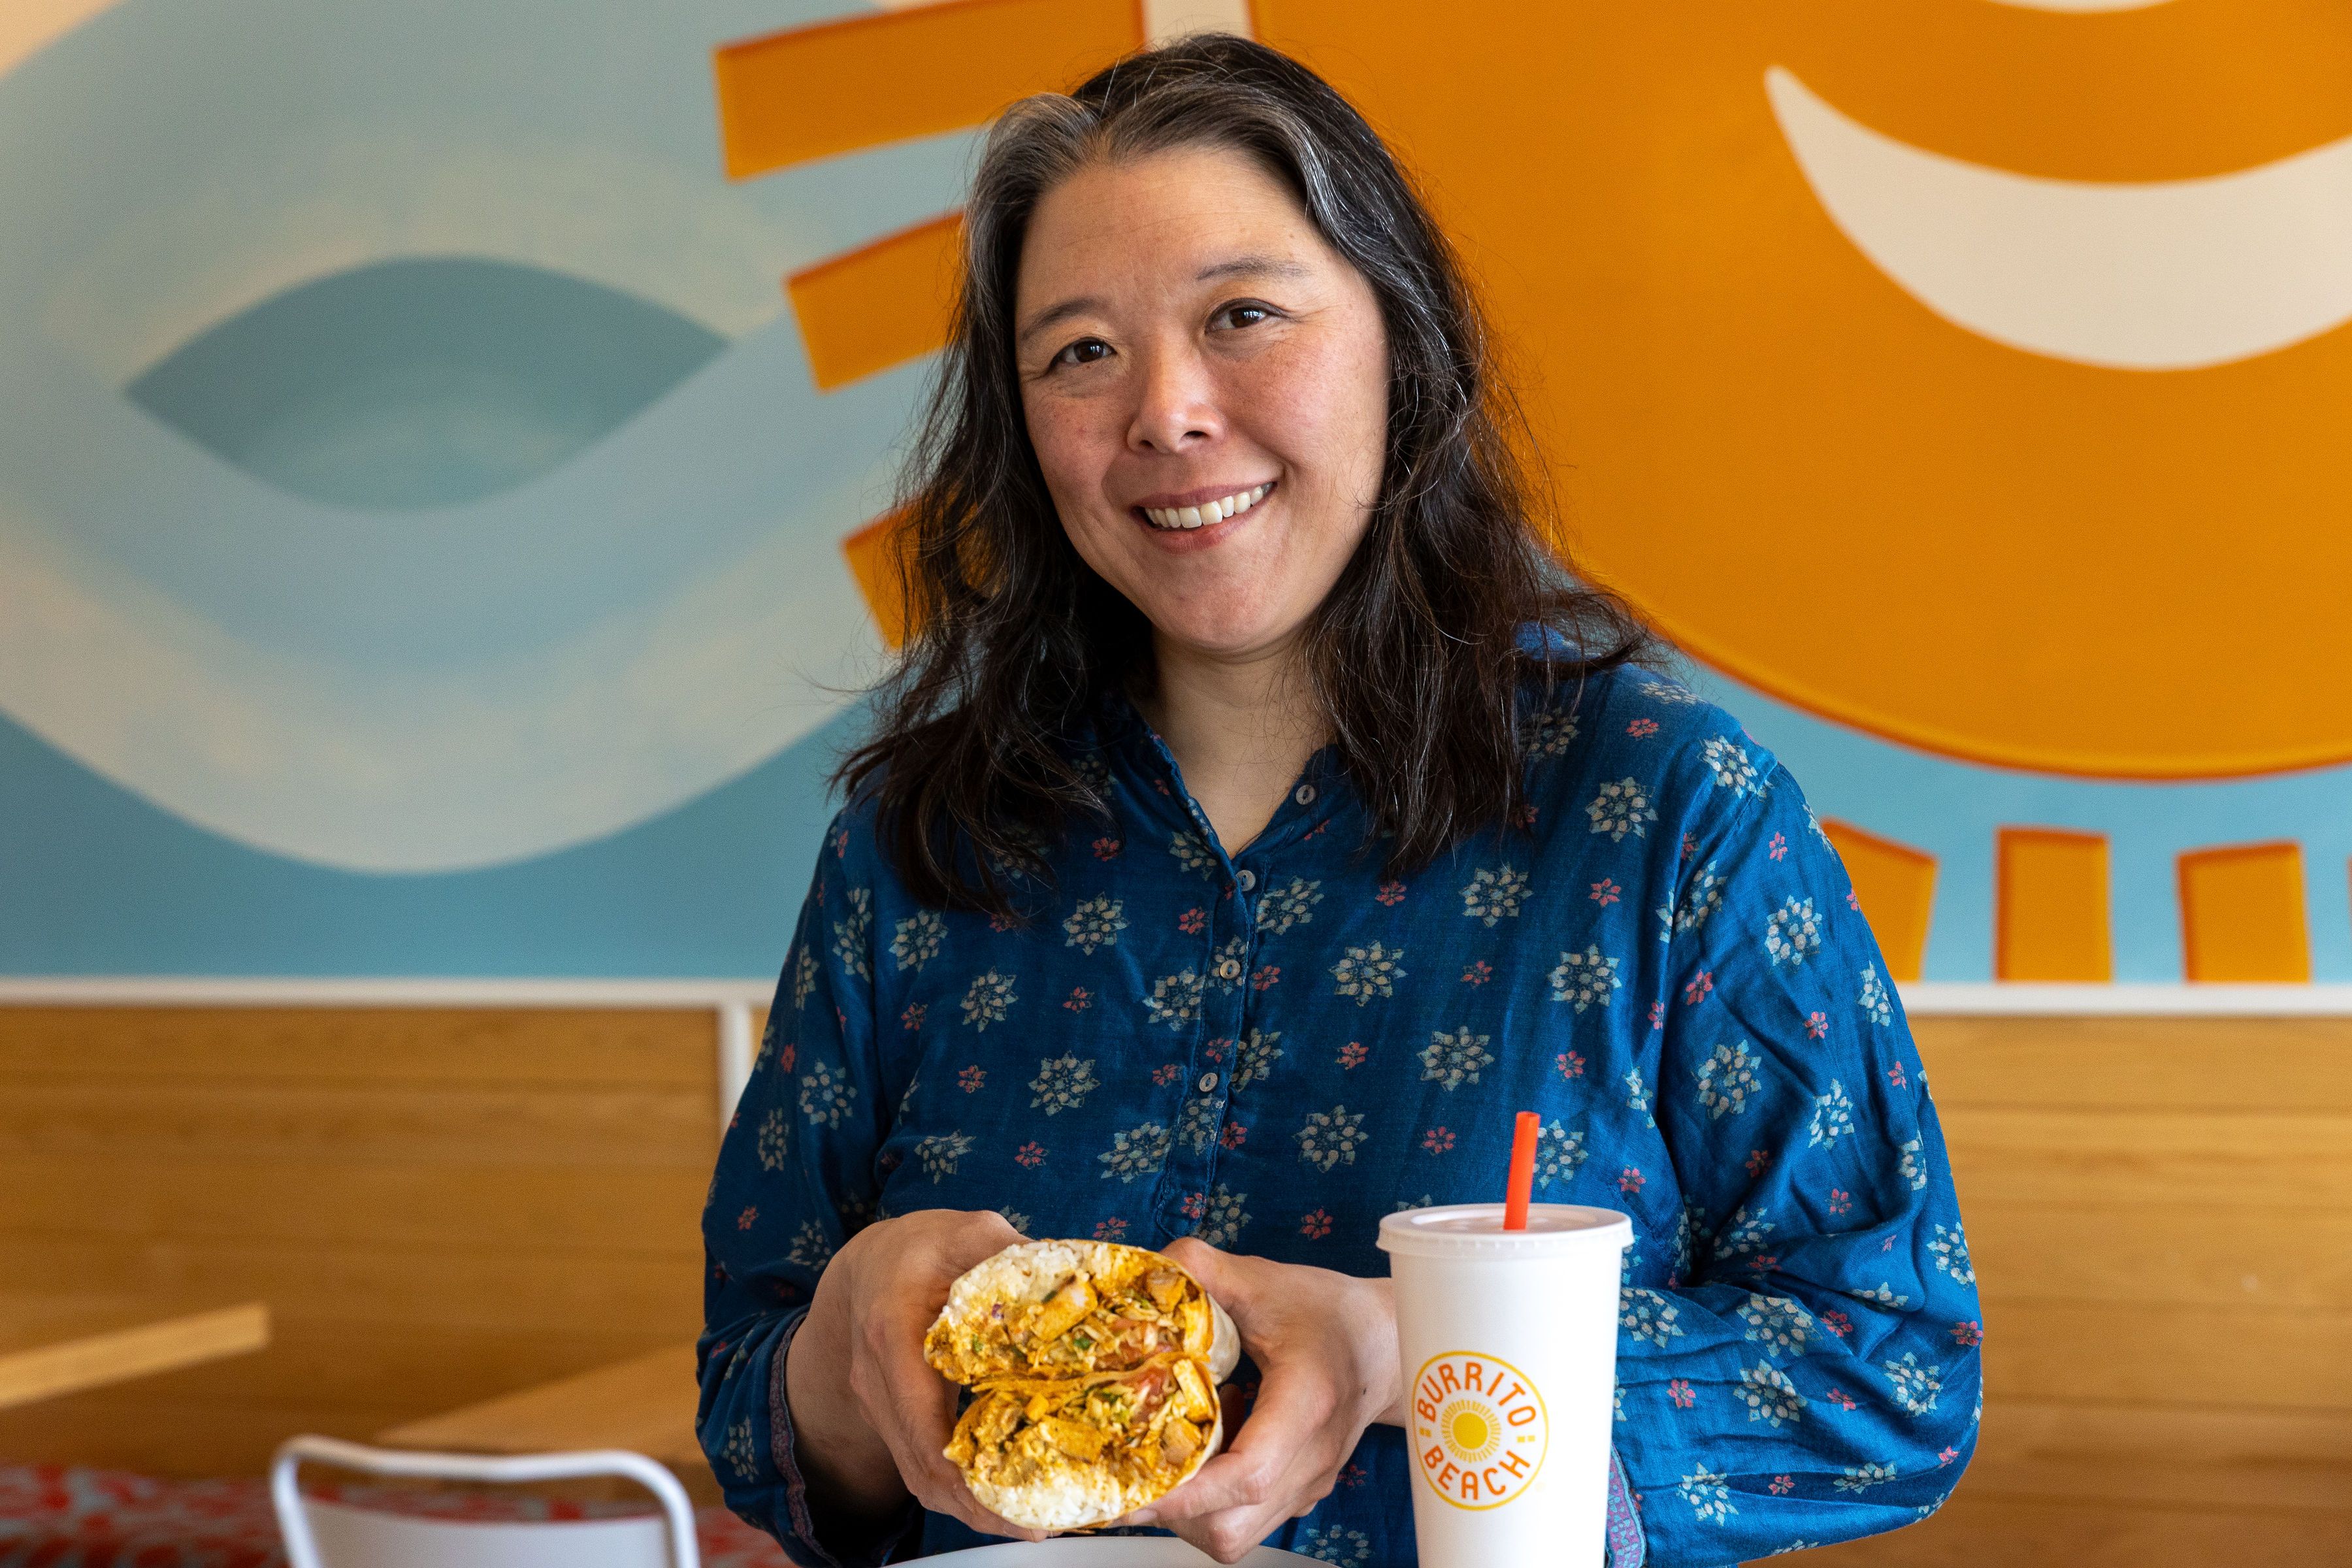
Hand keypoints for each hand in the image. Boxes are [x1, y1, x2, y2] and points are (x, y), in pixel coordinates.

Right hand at [784, 1208, 1047, 1542]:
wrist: (866, 1264)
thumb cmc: (921, 1246)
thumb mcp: (968, 1233)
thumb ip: (1014, 1255)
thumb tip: (1079, 1283)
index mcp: (893, 1333)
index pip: (921, 1421)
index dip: (965, 1473)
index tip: (1018, 1499)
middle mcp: (876, 1380)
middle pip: (920, 1468)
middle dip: (978, 1508)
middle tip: (1041, 1523)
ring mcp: (878, 1404)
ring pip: (917, 1477)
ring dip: (969, 1507)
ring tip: (1031, 1519)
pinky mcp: (891, 1418)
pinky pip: (920, 1464)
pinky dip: (958, 1488)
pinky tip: (1002, 1493)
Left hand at [1120, 1237, 1403, 1563]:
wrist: (1383, 1341)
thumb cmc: (1327, 1312)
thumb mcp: (1262, 1280)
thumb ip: (1200, 1270)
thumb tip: (1146, 1273)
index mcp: (1305, 1403)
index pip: (1249, 1474)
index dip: (1185, 1492)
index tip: (1135, 1487)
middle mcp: (1311, 1458)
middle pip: (1231, 1526)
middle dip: (1171, 1510)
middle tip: (1140, 1463)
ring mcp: (1308, 1483)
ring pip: (1234, 1535)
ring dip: (1189, 1507)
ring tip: (1183, 1446)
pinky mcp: (1301, 1492)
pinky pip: (1246, 1520)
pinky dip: (1212, 1500)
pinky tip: (1213, 1444)